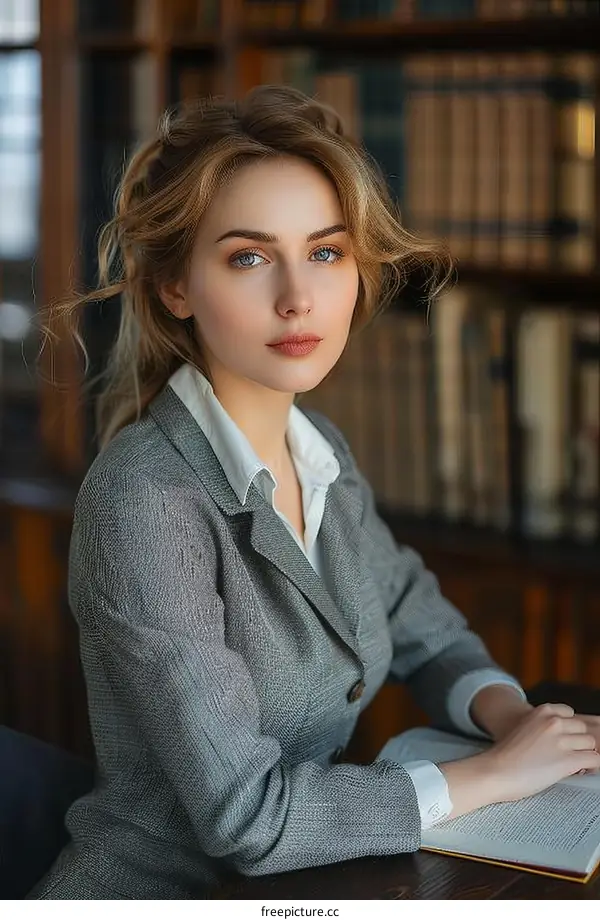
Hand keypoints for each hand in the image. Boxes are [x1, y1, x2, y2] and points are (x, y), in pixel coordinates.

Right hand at [479, 702, 599, 801]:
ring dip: (583, 755)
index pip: (571, 715)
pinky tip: (575, 772)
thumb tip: (564, 739)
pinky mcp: (567, 760)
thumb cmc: (506, 756)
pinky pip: (594, 760)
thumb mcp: (524, 728)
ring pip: (590, 744)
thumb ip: (543, 727)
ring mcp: (561, 741)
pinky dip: (589, 768)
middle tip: (564, 756)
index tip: (562, 741)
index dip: (568, 730)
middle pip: (583, 730)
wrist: (494, 772)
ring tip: (569, 766)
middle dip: (577, 743)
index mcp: (542, 711)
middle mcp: (554, 722)